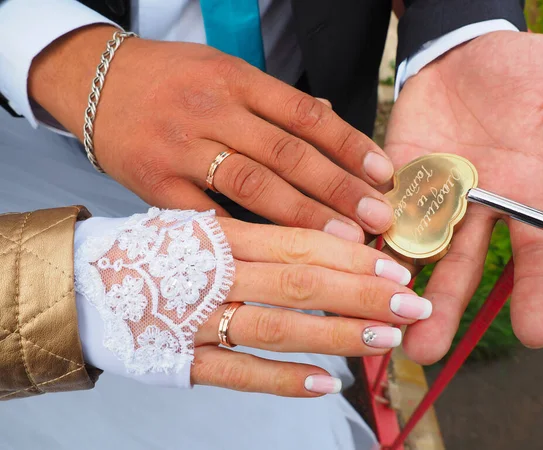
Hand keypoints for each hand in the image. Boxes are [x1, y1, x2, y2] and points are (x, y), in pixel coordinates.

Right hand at [29, 25, 394, 241]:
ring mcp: (182, 149)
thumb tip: (332, 121)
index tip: (384, 175)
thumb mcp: (224, 72)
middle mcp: (212, 111)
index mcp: (236, 80)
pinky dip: (246, 238)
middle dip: (339, 188)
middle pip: (288, 153)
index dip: (349, 144)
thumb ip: (275, 103)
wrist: (95, 83)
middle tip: (379, 218)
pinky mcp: (156, 186)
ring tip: (348, 241)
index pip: (305, 114)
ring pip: (253, 185)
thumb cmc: (171, 80)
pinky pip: (207, 216)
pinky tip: (281, 259)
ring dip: (305, 216)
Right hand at [78, 209, 430, 395]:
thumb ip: (255, 223)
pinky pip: (238, 372)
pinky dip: (283, 379)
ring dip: (337, 334)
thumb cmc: (150, 249)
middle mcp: (215, 275)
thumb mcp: (199, 222)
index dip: (353, 255)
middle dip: (363, 293)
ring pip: (279, 327)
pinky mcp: (181, 360)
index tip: (397, 265)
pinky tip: (325, 384)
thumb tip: (318, 219)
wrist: (80, 281)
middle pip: (301, 283)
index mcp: (221, 235)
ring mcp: (198, 320)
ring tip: (385, 339)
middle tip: (412, 302)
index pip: (300, 242)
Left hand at [384, 31, 542, 363]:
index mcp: (520, 191)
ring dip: (395, 285)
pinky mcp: (392, 174)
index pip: (535, 252)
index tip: (534, 334)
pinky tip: (346, 263)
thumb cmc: (514, 65)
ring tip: (378, 324)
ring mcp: (429, 193)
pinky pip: (377, 209)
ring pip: (413, 248)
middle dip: (444, 307)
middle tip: (423, 352)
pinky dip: (364, 234)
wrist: (459, 54)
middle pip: (460, 266)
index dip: (536, 291)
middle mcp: (473, 204)